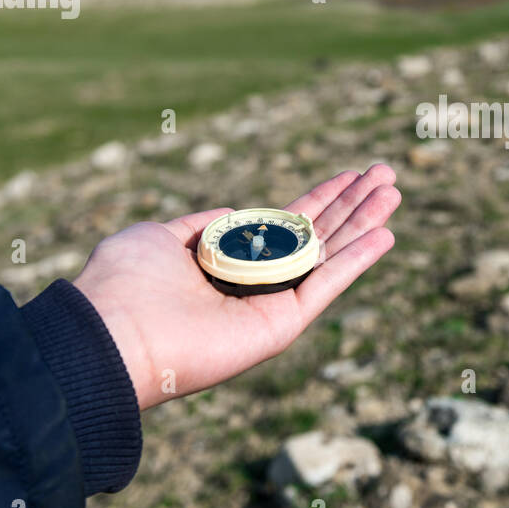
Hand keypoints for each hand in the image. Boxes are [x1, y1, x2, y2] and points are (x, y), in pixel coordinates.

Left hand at [73, 164, 399, 409]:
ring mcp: (271, 306)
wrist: (113, 334)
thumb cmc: (124, 284)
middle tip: (387, 174)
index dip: (321, 198)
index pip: (287, 224)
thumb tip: (234, 211)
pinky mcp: (280, 327)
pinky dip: (356, 261)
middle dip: (353, 204)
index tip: (350, 174)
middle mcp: (256, 285)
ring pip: (329, 256)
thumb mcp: (159, 235)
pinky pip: (324, 286)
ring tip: (394, 191)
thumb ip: (200, 223)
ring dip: (365, 223)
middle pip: (318, 236)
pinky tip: (385, 234)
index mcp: (230, 263)